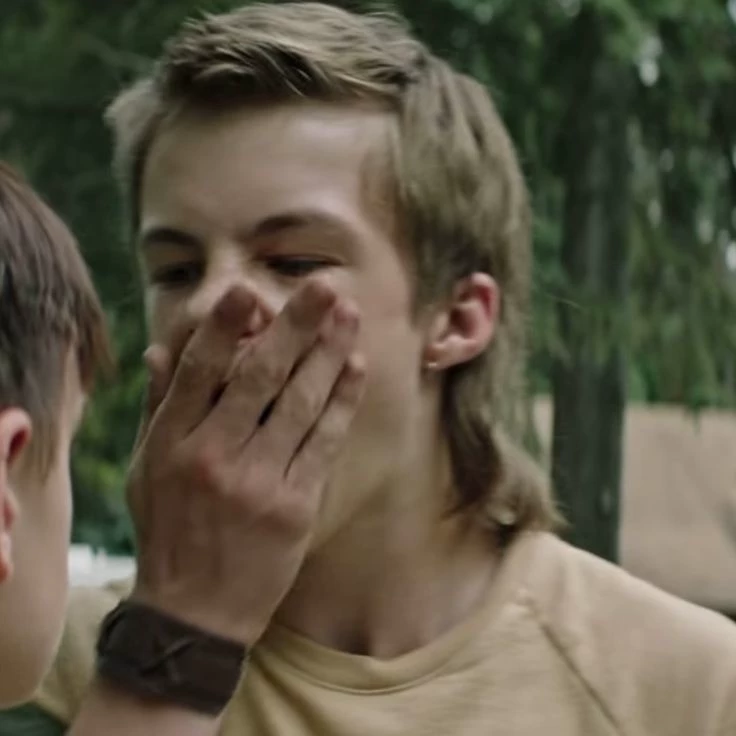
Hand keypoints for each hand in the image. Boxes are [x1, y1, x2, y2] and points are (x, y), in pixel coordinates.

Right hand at [127, 281, 363, 645]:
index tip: (247, 288)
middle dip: (295, 326)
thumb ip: (160, 407)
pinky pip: (324, 442)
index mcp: (172, 444)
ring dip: (328, 354)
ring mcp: (258, 483)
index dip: (222, 326)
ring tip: (349, 315)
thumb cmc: (169, 532)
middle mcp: (214, 457)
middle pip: (259, 377)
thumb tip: (160, 348)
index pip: (199, 371)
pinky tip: (354, 369)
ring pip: (299, 403)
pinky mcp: (294, 506)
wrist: (195, 613)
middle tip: (324, 287)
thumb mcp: (148, 471)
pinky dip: (341, 402)